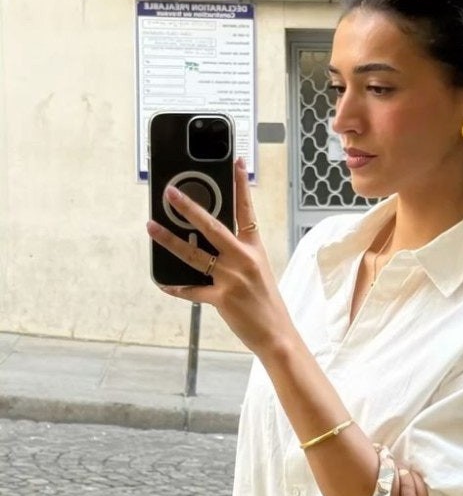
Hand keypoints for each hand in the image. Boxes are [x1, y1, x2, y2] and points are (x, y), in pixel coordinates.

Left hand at [147, 157, 292, 353]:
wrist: (277, 334)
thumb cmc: (266, 303)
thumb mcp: (259, 271)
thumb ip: (237, 255)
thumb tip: (206, 244)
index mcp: (255, 248)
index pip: (247, 210)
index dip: (241, 184)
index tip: (236, 161)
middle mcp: (243, 259)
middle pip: (211, 226)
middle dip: (188, 207)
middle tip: (170, 192)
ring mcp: (232, 278)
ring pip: (194, 254)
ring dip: (169, 240)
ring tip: (151, 227)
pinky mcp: (222, 298)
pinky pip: (192, 290)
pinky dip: (176, 288)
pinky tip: (163, 283)